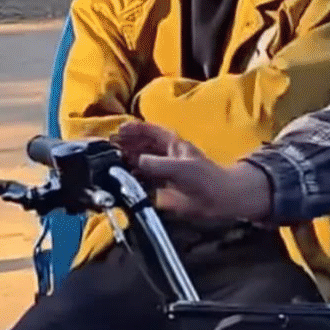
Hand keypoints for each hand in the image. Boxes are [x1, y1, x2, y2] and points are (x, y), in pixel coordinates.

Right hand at [112, 121, 272, 221]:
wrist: (221, 200)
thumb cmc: (206, 179)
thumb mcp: (180, 168)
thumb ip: (156, 164)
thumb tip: (136, 161)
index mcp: (173, 145)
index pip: (150, 131)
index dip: (134, 129)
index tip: (118, 129)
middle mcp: (167, 156)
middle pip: (142, 146)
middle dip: (126, 144)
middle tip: (108, 146)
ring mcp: (165, 172)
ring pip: (141, 163)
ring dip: (127, 161)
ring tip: (111, 161)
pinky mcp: (164, 189)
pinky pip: (144, 180)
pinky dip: (133, 178)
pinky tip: (124, 179)